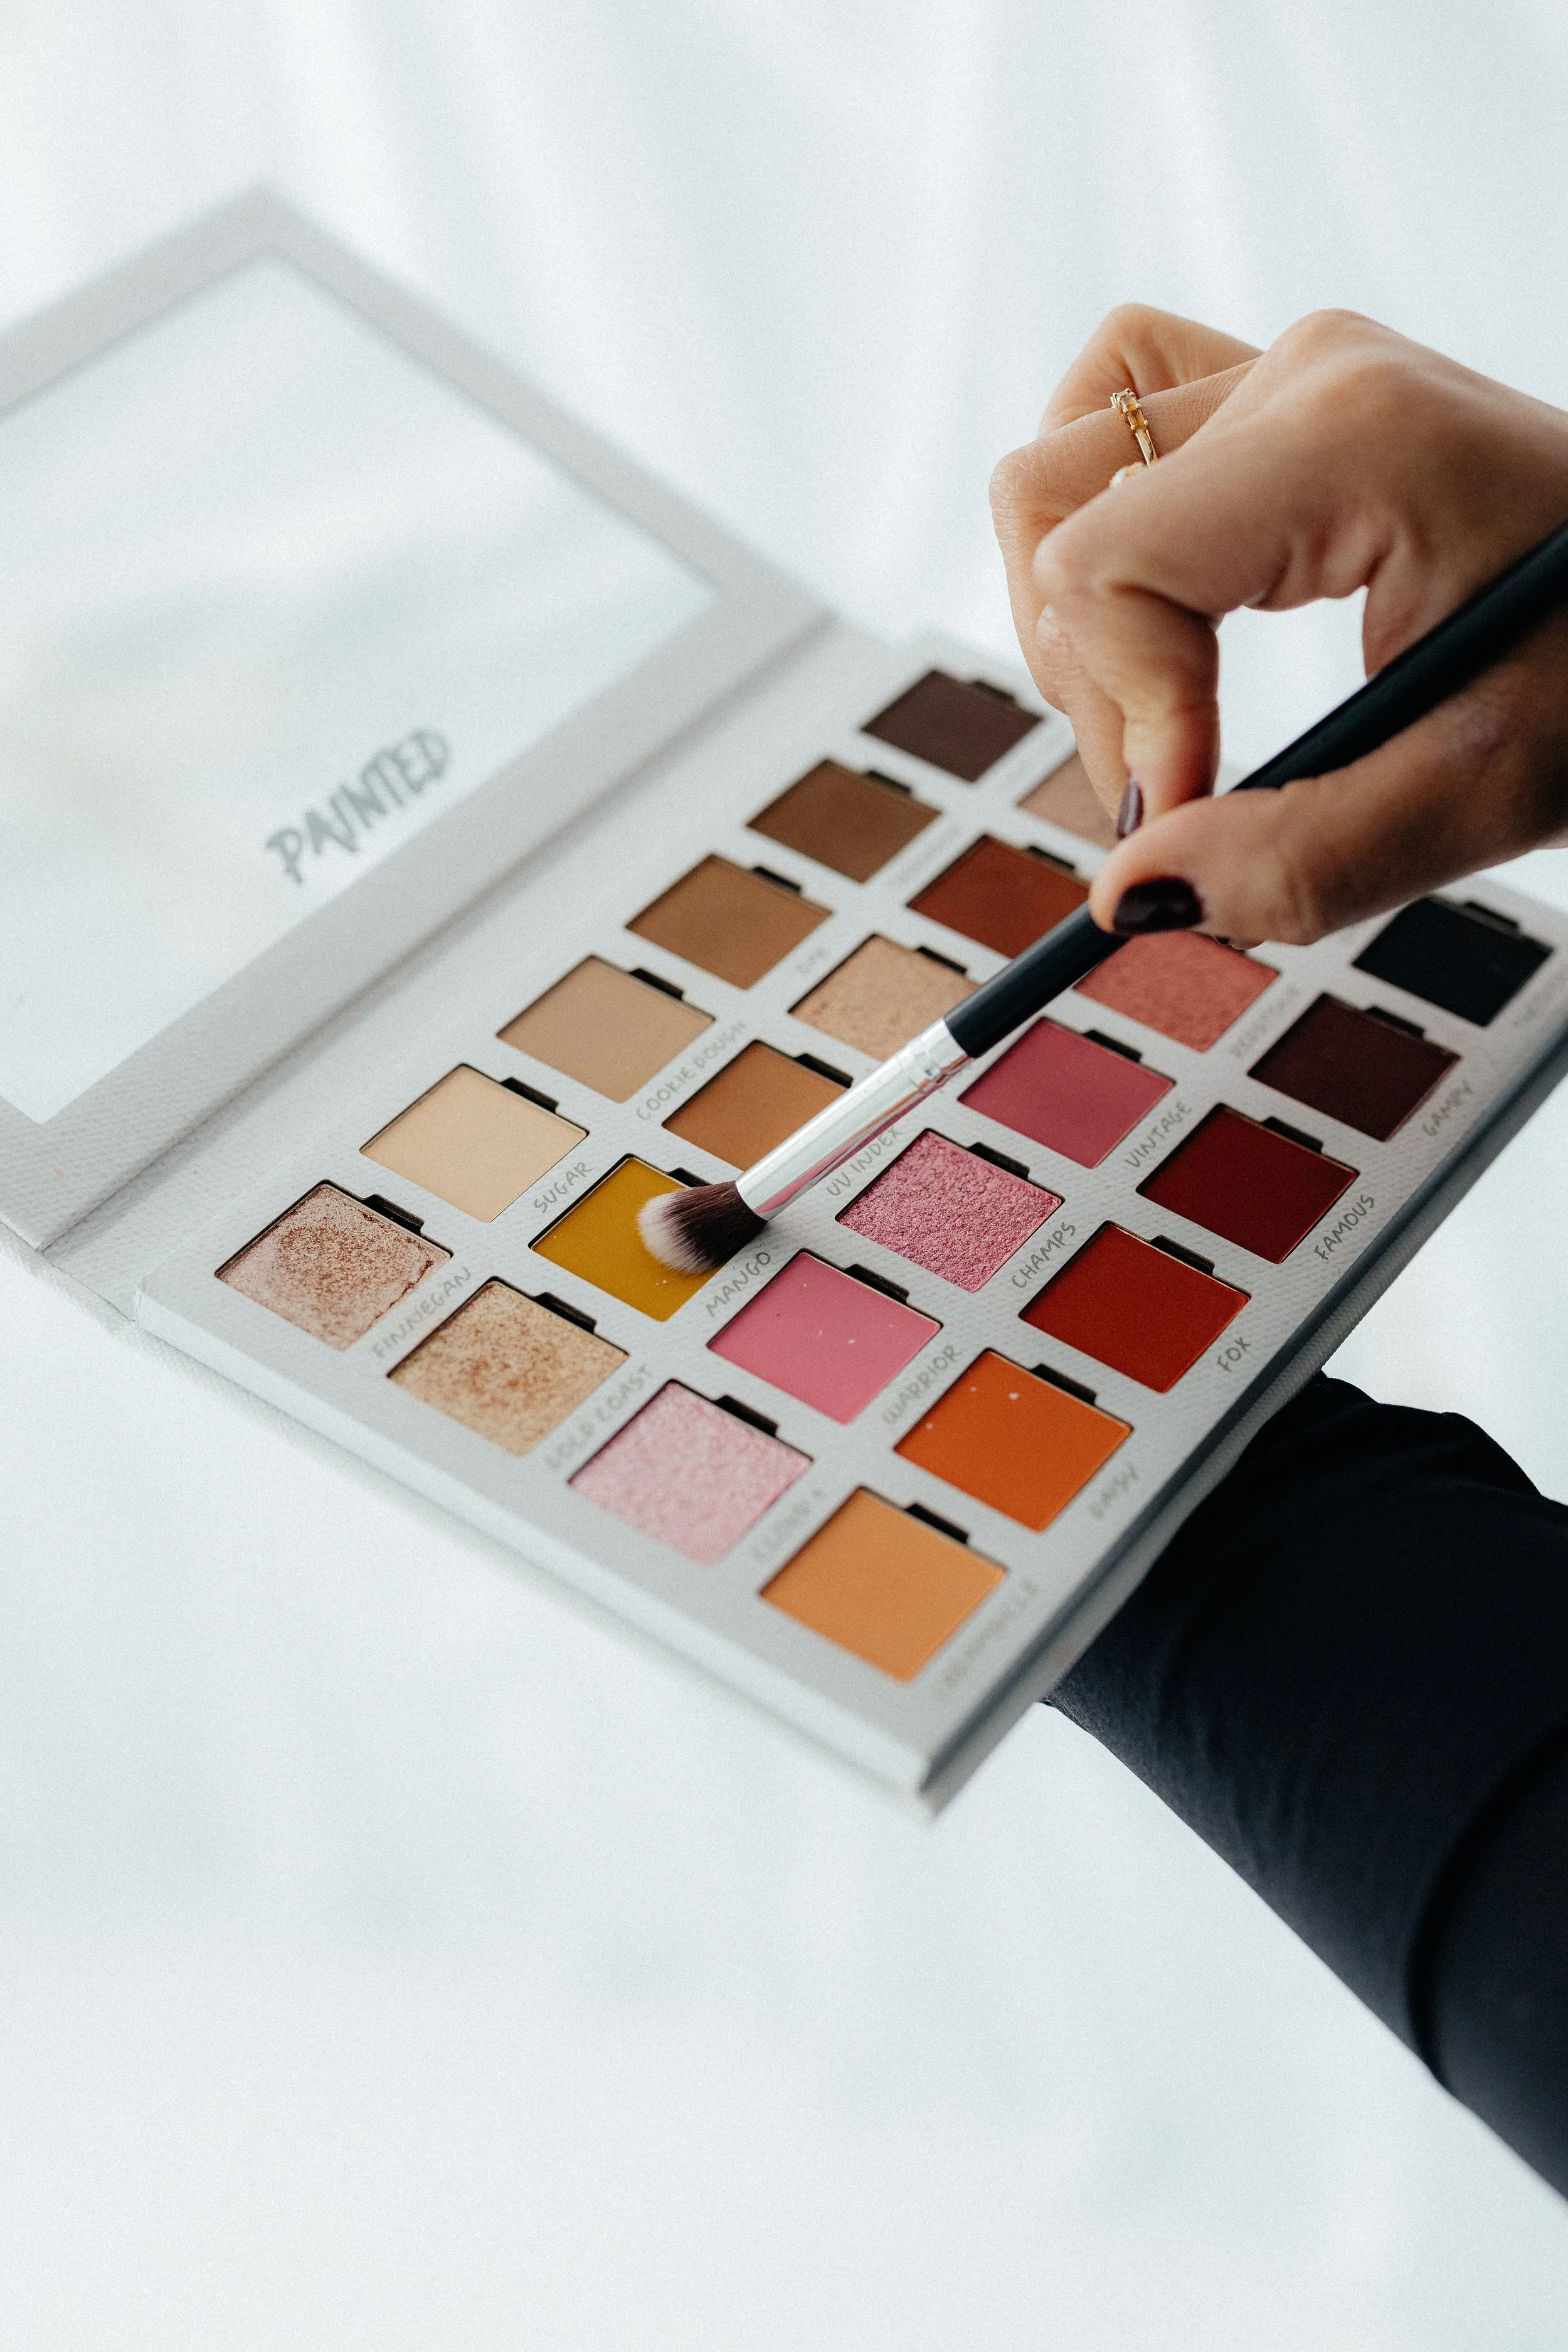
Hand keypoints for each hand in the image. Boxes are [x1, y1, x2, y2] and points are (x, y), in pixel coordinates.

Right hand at [991, 304, 1567, 942]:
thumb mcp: (1486, 789)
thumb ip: (1303, 857)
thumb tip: (1128, 892)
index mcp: (1357, 436)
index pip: (1106, 564)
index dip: (1123, 714)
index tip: (1190, 811)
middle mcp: (1305, 371)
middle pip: (1055, 516)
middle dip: (1093, 684)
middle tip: (1186, 788)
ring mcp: (1286, 370)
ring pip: (1057, 470)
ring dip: (1078, 617)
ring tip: (1172, 714)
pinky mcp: (1278, 397)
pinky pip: (1110, 424)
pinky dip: (1099, 534)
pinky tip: (1161, 619)